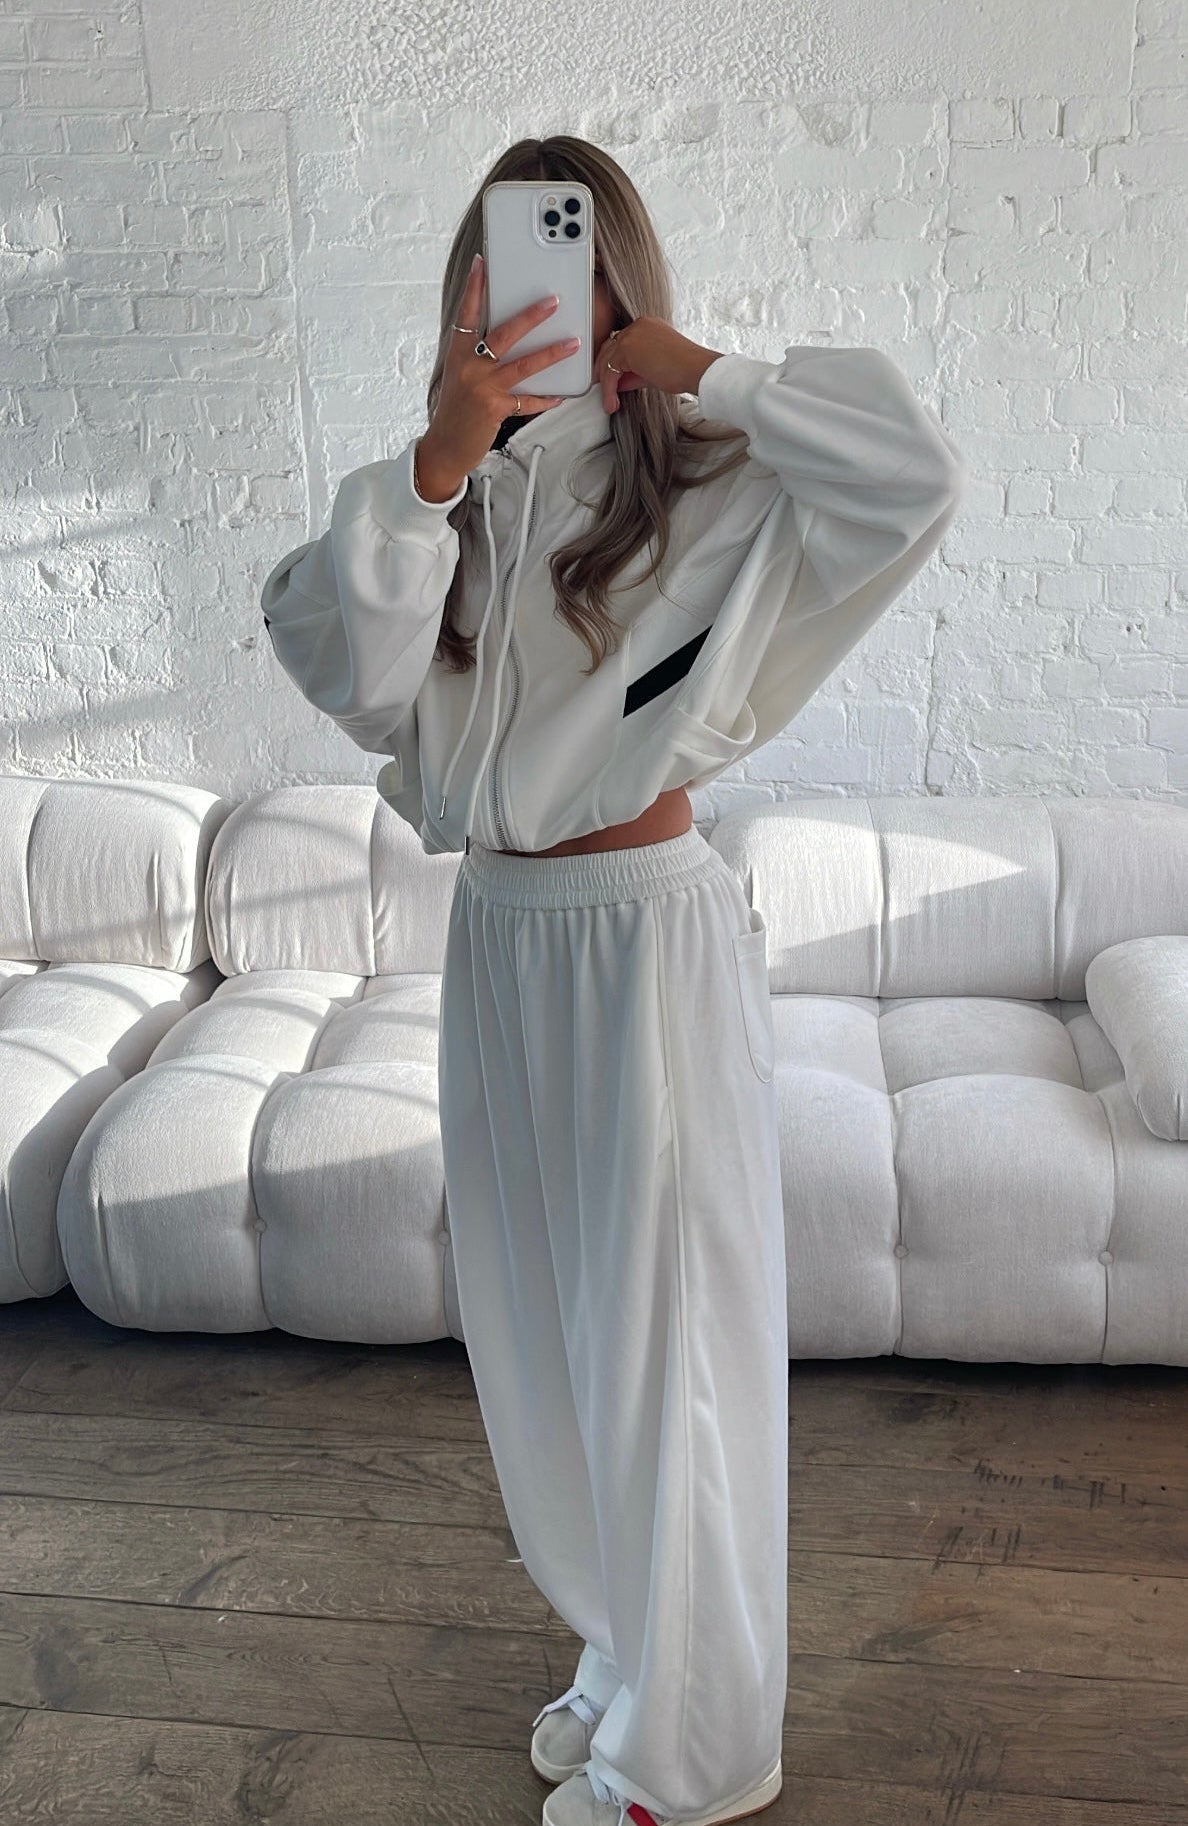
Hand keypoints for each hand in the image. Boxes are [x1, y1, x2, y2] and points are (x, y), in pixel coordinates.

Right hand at [418, 253, 580, 484]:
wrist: (445, 447)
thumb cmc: (457, 412)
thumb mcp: (461, 377)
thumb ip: (479, 357)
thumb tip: (510, 340)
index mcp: (458, 353)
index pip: (466, 314)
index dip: (474, 288)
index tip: (481, 263)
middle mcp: (468, 366)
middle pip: (503, 333)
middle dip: (530, 316)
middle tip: (552, 301)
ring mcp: (481, 387)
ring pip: (522, 364)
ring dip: (551, 353)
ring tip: (573, 343)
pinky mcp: (493, 408)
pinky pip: (527, 400)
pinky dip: (544, 399)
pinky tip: (560, 396)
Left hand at [594, 315, 725, 413]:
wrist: (696, 370)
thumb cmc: (684, 370)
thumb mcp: (654, 368)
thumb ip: (635, 371)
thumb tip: (619, 382)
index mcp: (647, 326)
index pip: (622, 342)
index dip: (615, 362)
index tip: (612, 380)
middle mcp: (638, 325)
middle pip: (611, 347)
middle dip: (605, 370)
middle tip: (603, 389)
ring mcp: (632, 334)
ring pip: (608, 360)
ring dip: (606, 383)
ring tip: (610, 402)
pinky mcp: (627, 348)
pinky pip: (610, 371)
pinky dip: (609, 389)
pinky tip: (612, 402)